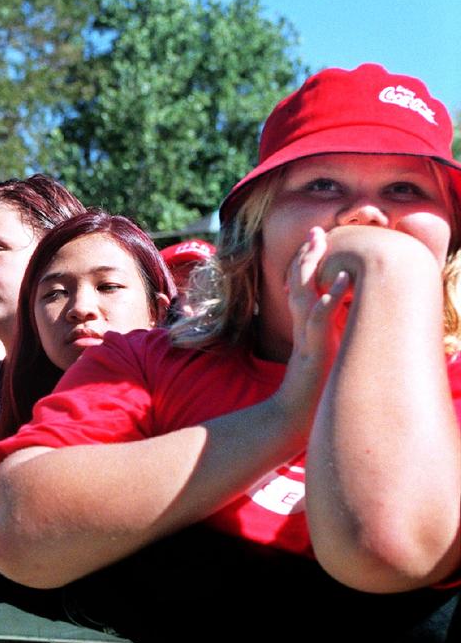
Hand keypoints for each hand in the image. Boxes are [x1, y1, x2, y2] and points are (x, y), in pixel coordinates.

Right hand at [274, 227, 348, 418]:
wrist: (295, 412)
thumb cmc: (311, 386)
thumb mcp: (319, 350)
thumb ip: (323, 331)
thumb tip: (338, 313)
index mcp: (302, 323)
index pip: (299, 284)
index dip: (305, 261)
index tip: (316, 238)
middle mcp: (301, 324)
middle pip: (298, 282)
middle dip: (308, 254)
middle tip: (317, 231)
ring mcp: (306, 334)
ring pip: (305, 292)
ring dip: (314, 266)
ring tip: (324, 243)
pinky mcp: (315, 347)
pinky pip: (321, 317)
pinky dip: (333, 296)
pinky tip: (346, 279)